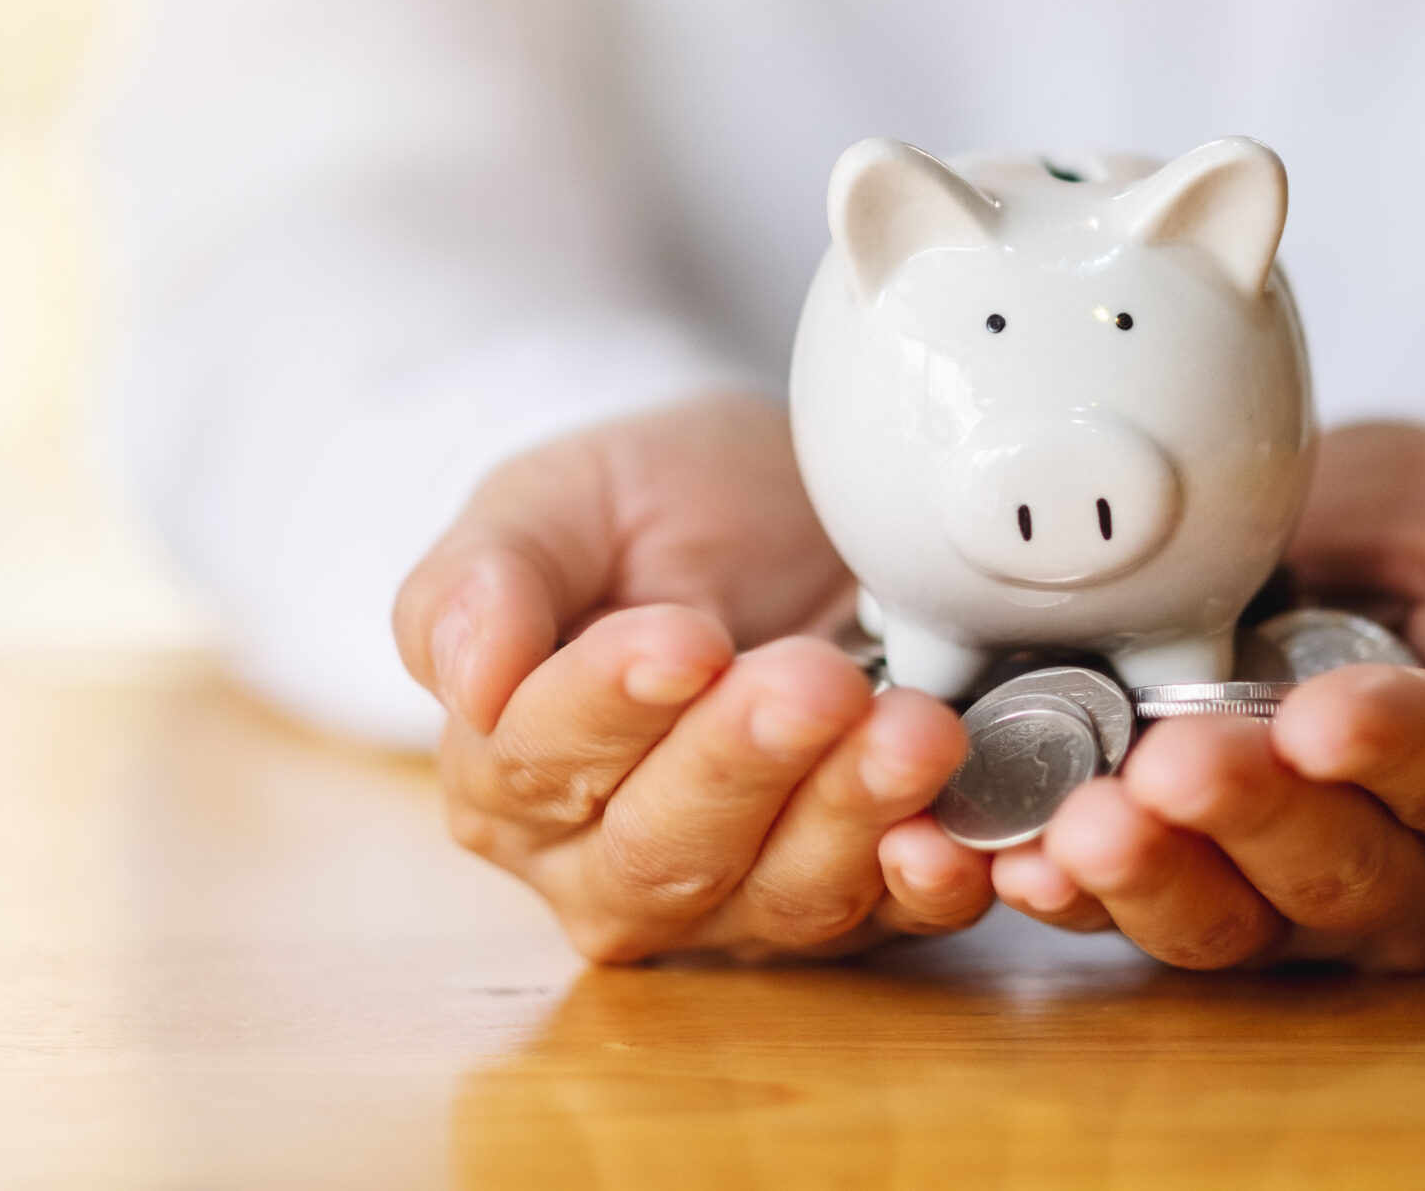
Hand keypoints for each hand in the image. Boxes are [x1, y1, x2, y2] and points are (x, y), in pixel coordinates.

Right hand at [393, 393, 993, 961]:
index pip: (541, 763)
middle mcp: (608, 866)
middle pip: (665, 847)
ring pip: (783, 893)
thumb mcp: (550, 502)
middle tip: (815, 680)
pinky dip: (931, 886)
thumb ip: (482, 579)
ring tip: (913, 730)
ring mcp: (737, 897)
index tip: (683, 641)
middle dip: (746, 764)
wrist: (773, 508)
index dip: (611, 706)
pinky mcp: (854, 901)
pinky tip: (957, 838)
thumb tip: (467, 672)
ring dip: (852, 816)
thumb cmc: (648, 511)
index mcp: (507, 779)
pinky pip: (895, 922)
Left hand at [991, 421, 1424, 971]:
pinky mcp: (1195, 894)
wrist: (1337, 549)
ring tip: (1081, 827)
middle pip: (1339, 865)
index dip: (1393, 748)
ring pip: (1234, 919)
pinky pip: (1133, 918)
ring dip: (1153, 880)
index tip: (1323, 717)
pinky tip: (1015, 862)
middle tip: (1171, 765)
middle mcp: (1416, 866)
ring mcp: (1298, 899)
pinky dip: (1070, 897)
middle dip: (1249, 817)